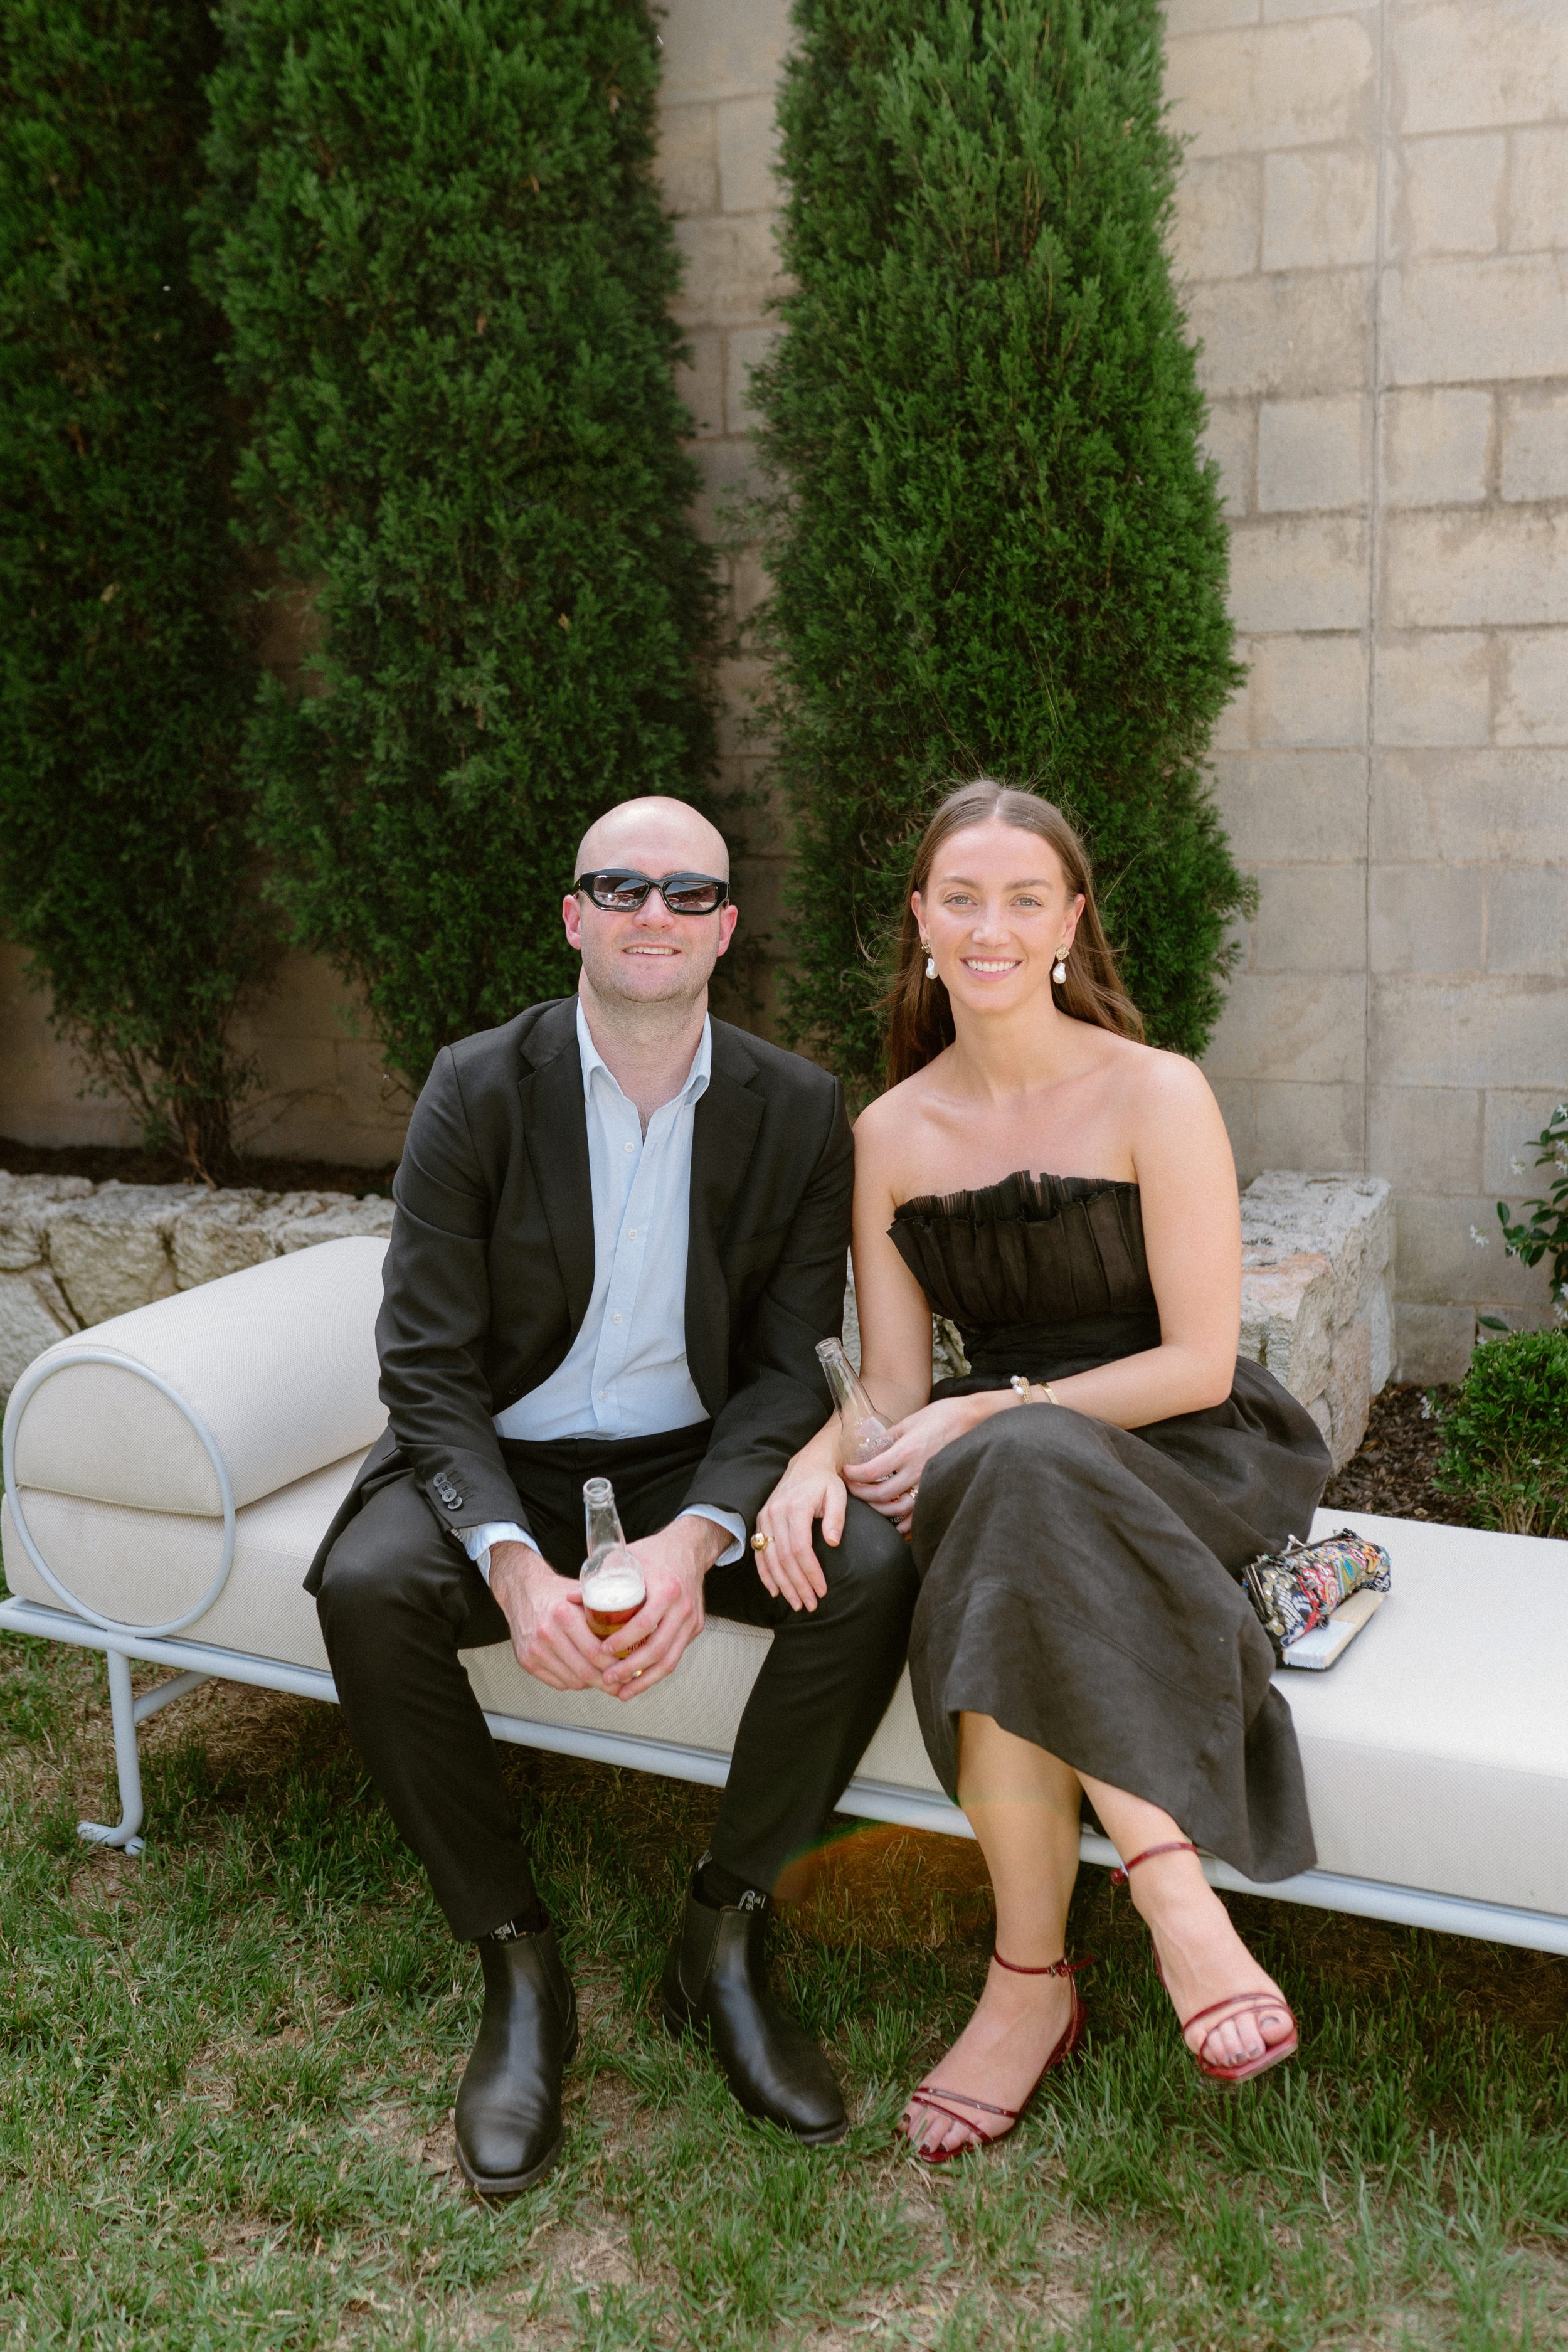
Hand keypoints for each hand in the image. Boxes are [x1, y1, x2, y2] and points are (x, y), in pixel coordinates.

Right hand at [489, 1540, 614, 1691]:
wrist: (522, 1591)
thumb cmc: (557, 1592)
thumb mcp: (583, 1595)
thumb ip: (605, 1610)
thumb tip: (637, 1629)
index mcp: (564, 1615)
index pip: (595, 1652)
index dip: (616, 1666)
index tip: (629, 1670)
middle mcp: (547, 1634)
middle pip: (585, 1672)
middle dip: (608, 1682)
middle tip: (622, 1683)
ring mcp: (534, 1650)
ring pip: (572, 1681)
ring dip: (591, 1684)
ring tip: (604, 1678)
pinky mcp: (526, 1661)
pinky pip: (557, 1682)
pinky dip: (573, 1682)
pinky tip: (582, 1674)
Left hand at [599, 1515, 727, 1700]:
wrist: (689, 1547)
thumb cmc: (656, 1553)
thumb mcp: (627, 1558)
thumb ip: (600, 1577)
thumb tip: (571, 1598)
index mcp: (667, 1589)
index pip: (644, 1623)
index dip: (623, 1641)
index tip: (603, 1651)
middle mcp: (683, 1607)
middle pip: (658, 1649)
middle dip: (631, 1669)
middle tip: (608, 1679)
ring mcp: (692, 1620)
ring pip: (671, 1659)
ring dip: (646, 1680)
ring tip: (624, 1692)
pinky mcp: (696, 1627)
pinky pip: (676, 1654)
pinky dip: (658, 1671)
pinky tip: (641, 1679)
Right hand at [751, 1447, 839, 1612]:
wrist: (806, 1465)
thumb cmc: (825, 1482)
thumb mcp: (838, 1494)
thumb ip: (836, 1517)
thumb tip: (832, 1542)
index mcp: (796, 1507)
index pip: (800, 1548)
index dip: (810, 1572)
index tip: (822, 1590)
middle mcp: (775, 1513)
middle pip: (783, 1558)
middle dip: (797, 1585)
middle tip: (810, 1604)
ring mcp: (765, 1517)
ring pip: (769, 1559)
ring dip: (782, 1584)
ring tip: (796, 1603)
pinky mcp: (760, 1521)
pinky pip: (759, 1553)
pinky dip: (766, 1574)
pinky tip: (775, 1591)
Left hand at [842, 1395, 1004, 1533]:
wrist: (972, 1419)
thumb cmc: (941, 1416)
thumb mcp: (909, 1421)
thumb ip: (888, 1438)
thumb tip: (870, 1451)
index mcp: (907, 1450)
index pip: (871, 1471)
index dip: (853, 1475)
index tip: (845, 1472)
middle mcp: (917, 1470)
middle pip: (881, 1494)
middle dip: (860, 1493)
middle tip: (851, 1487)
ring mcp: (929, 1481)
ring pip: (898, 1508)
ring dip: (879, 1509)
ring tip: (868, 1502)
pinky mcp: (938, 1486)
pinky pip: (920, 1512)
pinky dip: (906, 1522)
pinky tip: (895, 1523)